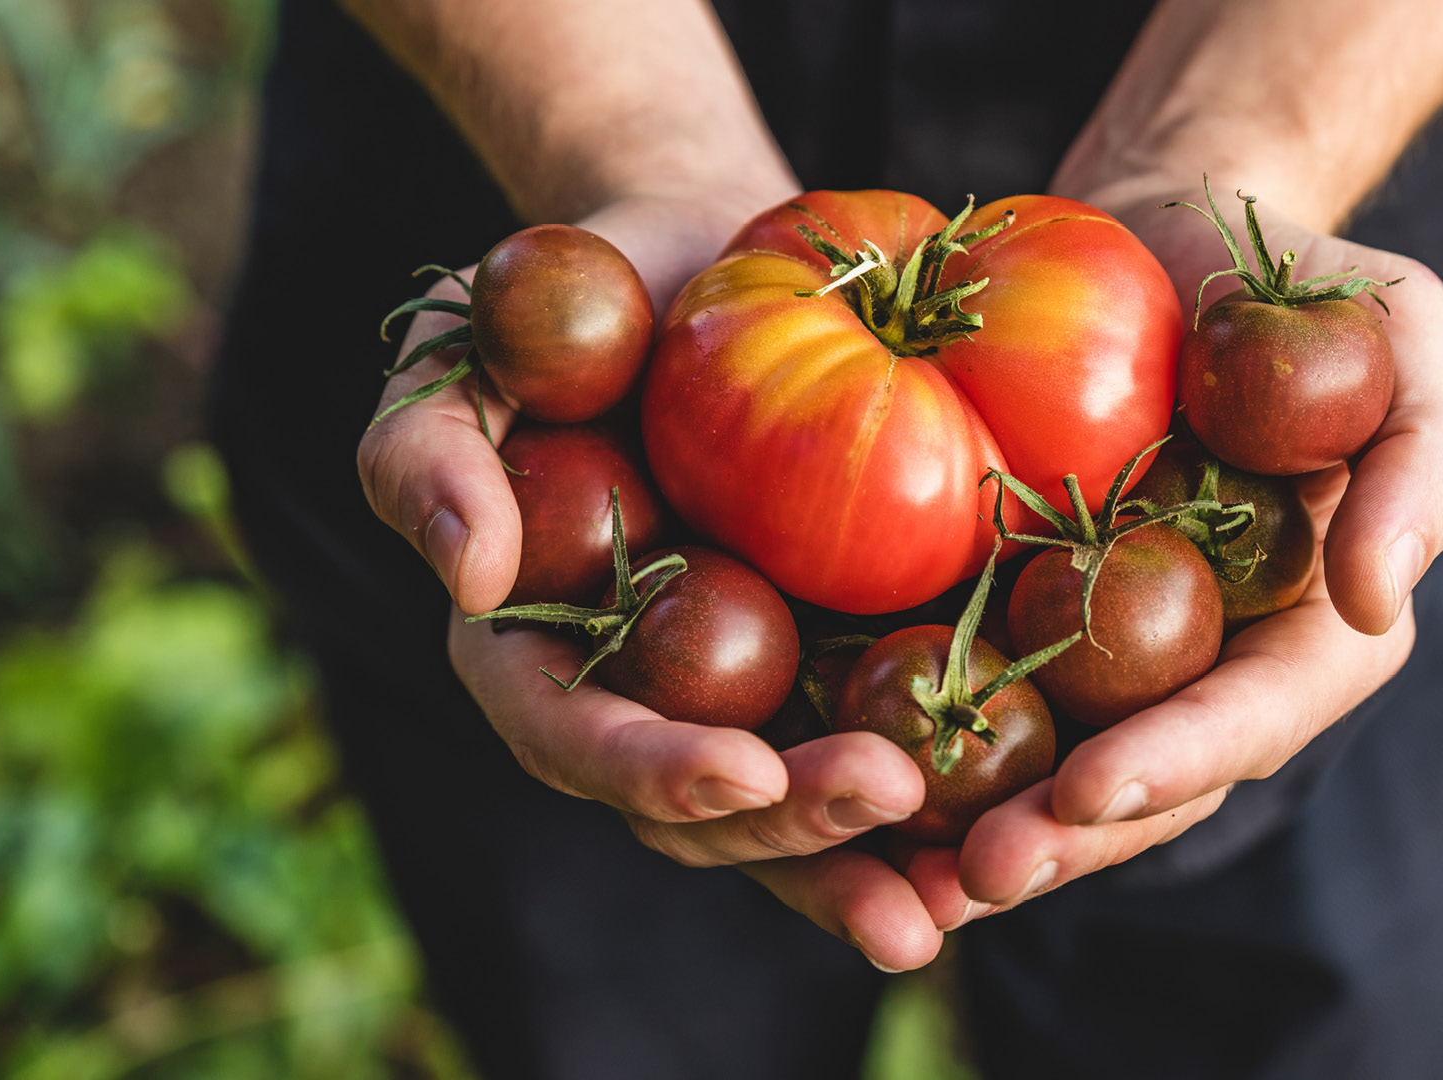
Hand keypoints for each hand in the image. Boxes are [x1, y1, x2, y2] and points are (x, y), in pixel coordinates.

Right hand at [357, 192, 946, 971]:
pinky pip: (883, 745)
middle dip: (791, 830)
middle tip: (888, 798)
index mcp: (537, 654)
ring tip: (960, 895)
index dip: (652, 770)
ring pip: (796, 815)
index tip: (745, 772)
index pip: (576, 739)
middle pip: (701, 810)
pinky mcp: (839, 662)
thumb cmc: (568, 299)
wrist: (705, 263)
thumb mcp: (461, 348)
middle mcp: (644, 700)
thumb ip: (425, 452)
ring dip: (870, 863)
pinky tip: (1017, 828)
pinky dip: (943, 806)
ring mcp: (748, 693)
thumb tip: (464, 579)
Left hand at [901, 191, 1442, 929]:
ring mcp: (1110, 656)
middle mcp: (1209, 668)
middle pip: (1145, 780)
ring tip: (903, 889)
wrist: (1164, 240)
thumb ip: (1422, 463)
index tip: (1095, 788)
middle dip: (1066, 838)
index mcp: (1311, 628)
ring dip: (984, 835)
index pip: (1257, 714)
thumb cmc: (1300, 282)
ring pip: (1053, 771)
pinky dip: (920, 755)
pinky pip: (975, 699)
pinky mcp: (1021, 619)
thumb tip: (1381, 601)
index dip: (1182, 758)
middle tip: (977, 876)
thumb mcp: (1401, 331)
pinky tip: (848, 791)